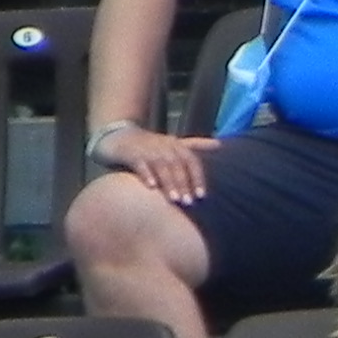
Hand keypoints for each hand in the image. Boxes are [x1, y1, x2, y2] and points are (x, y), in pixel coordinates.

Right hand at [95, 126, 216, 205]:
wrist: (117, 135)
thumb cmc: (150, 144)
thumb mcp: (173, 143)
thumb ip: (195, 146)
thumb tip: (220, 144)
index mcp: (176, 145)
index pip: (191, 161)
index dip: (197, 177)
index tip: (202, 196)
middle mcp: (163, 145)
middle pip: (177, 165)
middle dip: (184, 184)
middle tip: (188, 202)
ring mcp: (146, 148)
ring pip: (161, 165)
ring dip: (169, 182)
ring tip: (174, 200)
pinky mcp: (130, 153)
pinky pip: (139, 164)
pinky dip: (146, 174)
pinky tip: (151, 187)